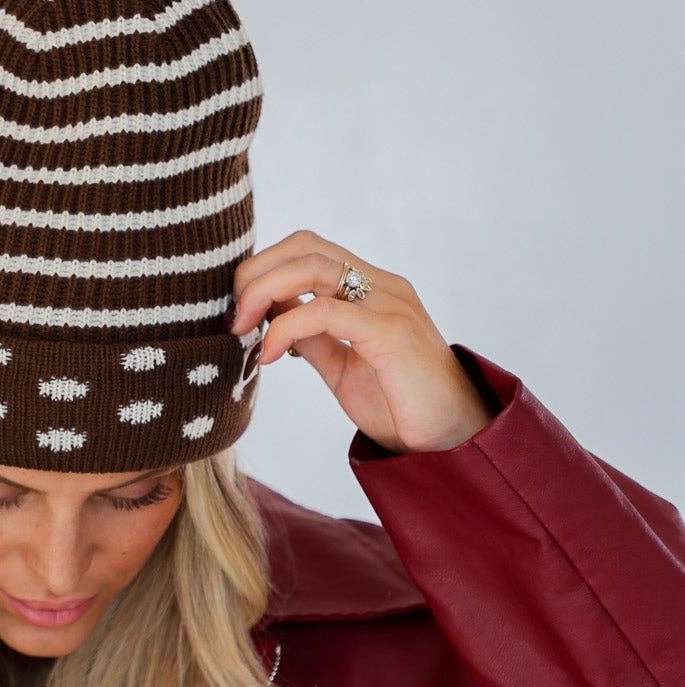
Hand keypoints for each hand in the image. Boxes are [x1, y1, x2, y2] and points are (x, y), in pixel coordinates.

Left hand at [228, 229, 498, 454]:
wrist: (452, 440)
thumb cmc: (401, 405)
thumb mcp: (341, 366)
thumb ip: (311, 337)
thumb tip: (269, 317)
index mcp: (371, 288)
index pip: (308, 248)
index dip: (264, 268)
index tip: (239, 309)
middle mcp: (382, 286)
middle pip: (305, 246)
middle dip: (256, 273)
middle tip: (234, 317)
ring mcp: (390, 304)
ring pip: (313, 267)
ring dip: (264, 291)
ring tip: (243, 329)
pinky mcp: (392, 333)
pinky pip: (327, 311)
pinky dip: (287, 327)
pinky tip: (270, 354)